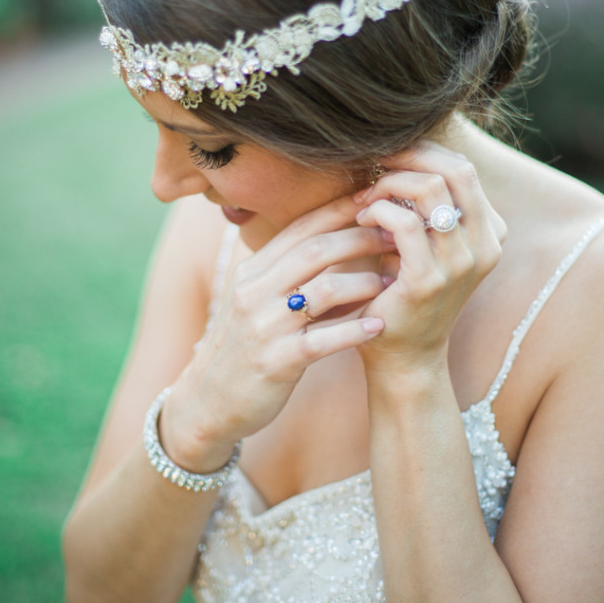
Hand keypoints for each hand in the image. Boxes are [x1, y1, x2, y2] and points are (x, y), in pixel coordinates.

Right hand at [163, 195, 393, 468]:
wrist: (207, 402)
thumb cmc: (243, 346)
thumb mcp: (255, 300)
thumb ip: (289, 272)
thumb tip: (341, 243)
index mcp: (251, 270)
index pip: (300, 228)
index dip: (339, 211)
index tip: (375, 200)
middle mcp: (254, 291)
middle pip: (315, 250)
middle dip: (360, 238)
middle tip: (396, 237)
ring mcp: (263, 327)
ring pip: (324, 290)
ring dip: (364, 283)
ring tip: (392, 282)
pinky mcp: (275, 363)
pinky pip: (322, 340)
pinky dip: (354, 330)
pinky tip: (379, 326)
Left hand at [353, 141, 505, 372]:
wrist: (403, 354)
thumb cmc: (406, 289)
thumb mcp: (426, 241)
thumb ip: (425, 201)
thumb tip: (402, 148)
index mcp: (490, 232)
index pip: (463, 168)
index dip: (423, 152)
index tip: (388, 156)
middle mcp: (485, 246)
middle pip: (455, 170)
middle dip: (409, 157)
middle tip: (375, 164)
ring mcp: (462, 264)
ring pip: (431, 189)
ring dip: (389, 184)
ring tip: (366, 197)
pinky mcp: (430, 280)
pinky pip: (404, 222)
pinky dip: (378, 210)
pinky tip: (361, 218)